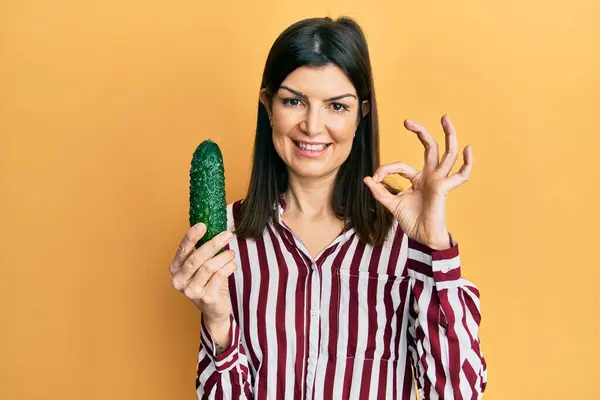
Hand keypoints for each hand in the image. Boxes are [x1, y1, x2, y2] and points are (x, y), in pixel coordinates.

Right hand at [169, 223, 236, 327]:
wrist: (214, 309)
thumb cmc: (208, 282)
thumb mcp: (200, 266)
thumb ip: (201, 251)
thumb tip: (213, 228)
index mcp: (175, 269)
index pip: (182, 250)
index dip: (191, 237)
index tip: (202, 225)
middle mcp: (179, 281)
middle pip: (196, 258)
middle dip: (213, 244)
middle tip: (227, 235)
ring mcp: (192, 291)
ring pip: (209, 267)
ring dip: (224, 256)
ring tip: (231, 253)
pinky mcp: (206, 298)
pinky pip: (220, 276)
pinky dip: (229, 267)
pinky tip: (232, 265)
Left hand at [364, 115, 472, 248]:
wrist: (422, 238)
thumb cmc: (411, 222)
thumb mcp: (392, 205)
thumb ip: (380, 192)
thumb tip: (367, 179)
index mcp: (418, 179)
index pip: (401, 166)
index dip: (386, 170)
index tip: (376, 178)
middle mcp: (431, 176)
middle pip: (430, 148)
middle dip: (421, 132)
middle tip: (408, 121)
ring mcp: (439, 180)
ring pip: (448, 153)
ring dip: (448, 135)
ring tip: (445, 118)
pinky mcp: (444, 188)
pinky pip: (461, 175)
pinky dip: (467, 163)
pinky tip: (467, 149)